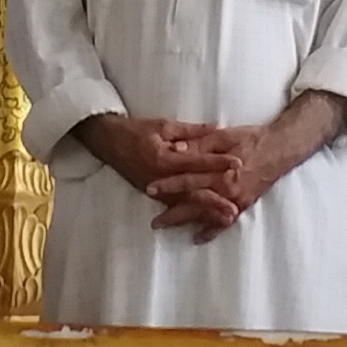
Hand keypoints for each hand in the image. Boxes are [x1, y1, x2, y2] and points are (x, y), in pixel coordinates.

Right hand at [71, 112, 240, 233]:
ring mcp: (156, 190)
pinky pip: (176, 207)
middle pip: (193, 192)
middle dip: (215, 200)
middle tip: (235, 208)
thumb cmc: (136, 130)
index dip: (218, 163)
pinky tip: (207, 220)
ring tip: (227, 218)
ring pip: (186, 204)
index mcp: (164, 158)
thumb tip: (218, 129)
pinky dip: (193, 214)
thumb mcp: (164, 125)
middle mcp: (160, 178)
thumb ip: (192, 131)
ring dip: (207, 212)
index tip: (238, 164)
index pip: (197, 162)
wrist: (108, 142)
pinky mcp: (154, 195)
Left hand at [137, 94, 346, 239]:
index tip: (149, 188)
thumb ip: (200, 143)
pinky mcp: (243, 204)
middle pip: (193, 203)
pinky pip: (224, 222)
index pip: (188, 179)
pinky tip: (197, 237)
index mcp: (219, 170)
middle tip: (154, 222)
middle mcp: (226, 188)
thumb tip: (177, 150)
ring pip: (205, 214)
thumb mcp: (224, 136)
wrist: (279, 148)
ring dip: (185, 222)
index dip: (168, 184)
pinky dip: (211, 231)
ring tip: (166, 227)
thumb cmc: (251, 138)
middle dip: (172, 213)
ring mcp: (235, 199)